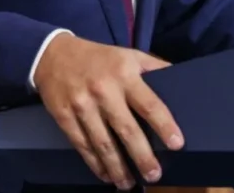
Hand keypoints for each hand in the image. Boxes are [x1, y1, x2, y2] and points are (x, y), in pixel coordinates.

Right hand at [33, 34, 183, 189]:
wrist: (52, 55)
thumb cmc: (99, 58)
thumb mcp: (129, 55)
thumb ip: (153, 66)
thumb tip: (180, 78)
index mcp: (125, 74)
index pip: (149, 104)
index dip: (164, 125)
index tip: (177, 144)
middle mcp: (104, 91)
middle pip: (127, 129)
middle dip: (142, 156)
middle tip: (155, 175)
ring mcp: (83, 105)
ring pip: (103, 143)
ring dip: (117, 168)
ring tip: (129, 184)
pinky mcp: (65, 117)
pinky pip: (82, 145)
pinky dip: (95, 164)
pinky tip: (105, 175)